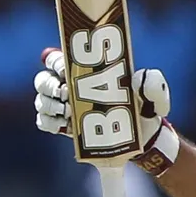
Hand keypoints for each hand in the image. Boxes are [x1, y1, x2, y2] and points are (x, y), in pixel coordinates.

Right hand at [34, 47, 179, 175]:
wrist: (143, 138)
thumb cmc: (145, 109)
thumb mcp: (154, 93)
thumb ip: (151, 83)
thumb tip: (138, 78)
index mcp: (86, 71)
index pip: (58, 58)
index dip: (56, 61)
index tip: (67, 69)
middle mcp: (70, 86)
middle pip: (42, 79)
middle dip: (49, 85)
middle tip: (66, 93)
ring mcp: (64, 107)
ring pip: (41, 100)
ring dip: (50, 105)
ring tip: (69, 113)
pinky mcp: (62, 127)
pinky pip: (43, 122)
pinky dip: (49, 123)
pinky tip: (64, 126)